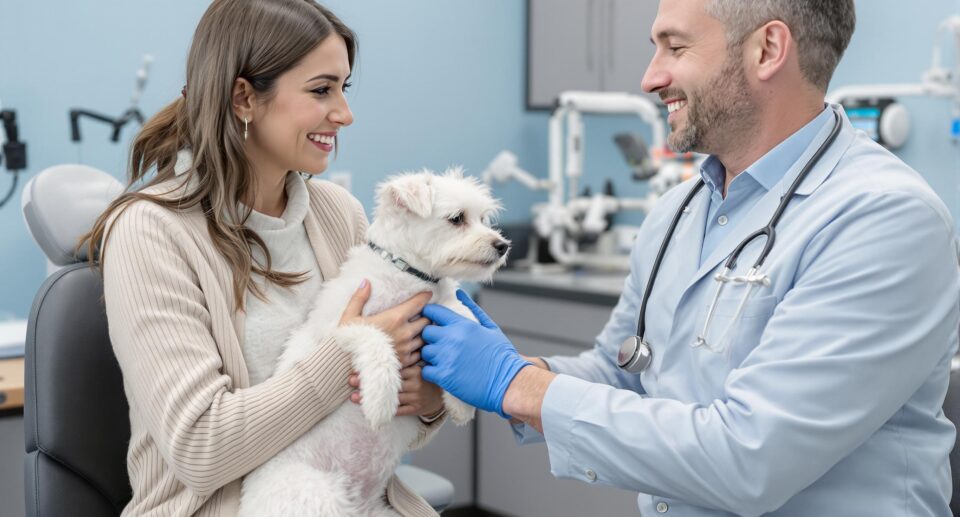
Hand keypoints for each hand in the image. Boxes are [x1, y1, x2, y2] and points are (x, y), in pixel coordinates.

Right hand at [339, 279, 430, 366]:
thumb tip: (366, 282)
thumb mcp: (349, 316)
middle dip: (426, 316)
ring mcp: (407, 349)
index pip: (419, 303)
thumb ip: (359, 298)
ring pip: (425, 338)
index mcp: (395, 318)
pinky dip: (418, 349)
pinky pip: (419, 354)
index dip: (425, 297)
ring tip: (420, 330)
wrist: (346, 366)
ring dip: (423, 333)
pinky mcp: (405, 363)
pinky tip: (413, 346)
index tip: (427, 294)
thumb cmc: (349, 340)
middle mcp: (405, 333)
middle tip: (424, 313)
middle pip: (427, 321)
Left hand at [349, 364, 444, 416]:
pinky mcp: (416, 409)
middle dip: (368, 383)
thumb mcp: (417, 364)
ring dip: (370, 399)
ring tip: (353, 398)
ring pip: (390, 399)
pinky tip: (369, 410)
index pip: (392, 368)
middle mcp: (416, 383)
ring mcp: (416, 397)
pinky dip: (383, 410)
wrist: (441, 395)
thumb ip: (404, 356)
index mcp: (415, 369)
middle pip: (388, 383)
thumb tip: (381, 343)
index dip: (374, 368)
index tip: (358, 366)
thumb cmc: (424, 377)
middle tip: (351, 380)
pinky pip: (398, 411)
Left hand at [421, 290, 530, 417]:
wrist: (509, 382)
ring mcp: (447, 358)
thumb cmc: (502, 355)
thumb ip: (473, 308)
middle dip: (430, 337)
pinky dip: (432, 373)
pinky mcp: (444, 376)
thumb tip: (458, 293)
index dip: (430, 316)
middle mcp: (452, 338)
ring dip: (431, 356)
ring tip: (443, 361)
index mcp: (463, 325)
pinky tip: (443, 373)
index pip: (433, 311)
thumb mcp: (490, 327)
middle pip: (424, 332)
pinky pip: (426, 371)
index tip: (433, 324)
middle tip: (440, 345)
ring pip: (424, 352)